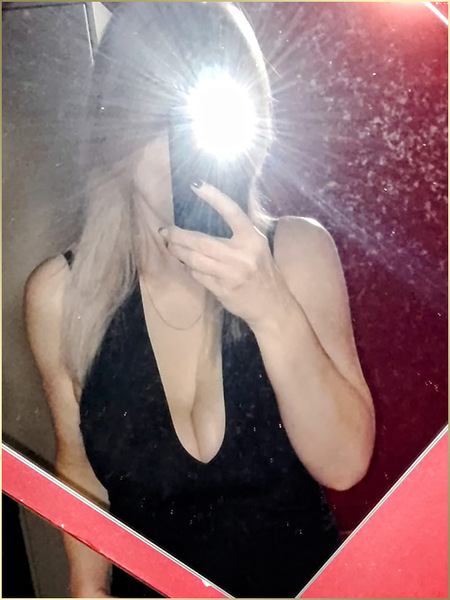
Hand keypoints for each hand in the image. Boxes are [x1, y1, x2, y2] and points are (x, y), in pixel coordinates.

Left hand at [160, 182, 290, 327]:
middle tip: (165, 231)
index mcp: (252, 239)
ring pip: (194, 259)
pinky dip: (188, 268)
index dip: (214, 196)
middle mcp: (241, 255)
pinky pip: (197, 275)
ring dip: (178, 252)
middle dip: (178, 235)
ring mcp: (230, 274)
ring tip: (171, 246)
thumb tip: (210, 215)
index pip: (231, 212)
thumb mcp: (258, 247)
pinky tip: (186, 264)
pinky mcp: (222, 290)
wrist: (272, 305)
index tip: (196, 184)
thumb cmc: (263, 272)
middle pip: (200, 241)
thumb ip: (239, 233)